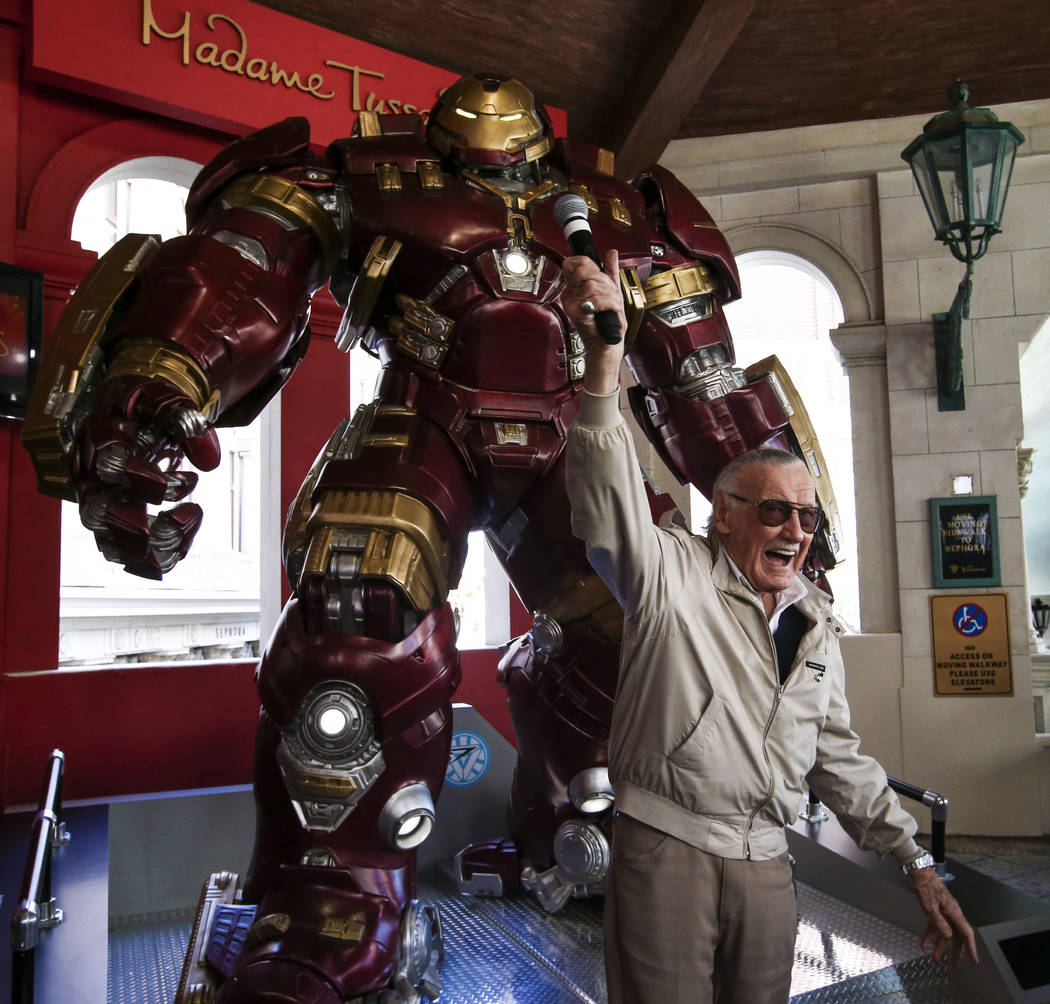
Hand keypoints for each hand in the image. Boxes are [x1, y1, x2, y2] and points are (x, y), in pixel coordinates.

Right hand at [75, 376, 220, 578]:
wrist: (133, 414)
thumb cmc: (146, 409)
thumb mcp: (165, 401)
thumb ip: (185, 420)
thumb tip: (209, 459)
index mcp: (100, 440)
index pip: (107, 461)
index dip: (140, 474)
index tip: (185, 481)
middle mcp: (92, 477)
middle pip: (97, 512)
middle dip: (134, 525)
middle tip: (170, 528)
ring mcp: (100, 504)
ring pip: (110, 543)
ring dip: (149, 549)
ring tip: (184, 534)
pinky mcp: (113, 523)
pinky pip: (129, 554)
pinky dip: (156, 557)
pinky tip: (182, 549)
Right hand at [560, 251, 626, 394]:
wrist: (606, 346)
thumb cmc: (607, 324)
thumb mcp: (612, 293)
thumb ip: (610, 271)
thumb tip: (611, 253)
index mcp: (577, 286)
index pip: (580, 262)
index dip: (593, 266)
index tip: (602, 276)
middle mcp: (570, 293)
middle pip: (588, 272)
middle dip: (606, 284)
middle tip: (611, 296)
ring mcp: (571, 303)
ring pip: (592, 285)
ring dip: (610, 296)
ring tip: (612, 306)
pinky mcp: (575, 313)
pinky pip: (594, 299)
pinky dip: (608, 305)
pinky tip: (609, 311)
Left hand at [909, 867, 978, 965]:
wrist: (919, 872)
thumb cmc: (925, 886)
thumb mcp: (930, 906)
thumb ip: (938, 922)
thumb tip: (948, 936)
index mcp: (954, 912)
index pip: (966, 934)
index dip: (971, 948)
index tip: (974, 960)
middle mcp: (952, 913)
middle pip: (957, 936)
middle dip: (956, 951)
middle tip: (954, 964)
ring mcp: (945, 911)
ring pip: (946, 932)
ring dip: (940, 945)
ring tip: (935, 957)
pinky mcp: (937, 909)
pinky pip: (936, 925)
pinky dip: (931, 934)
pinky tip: (924, 943)